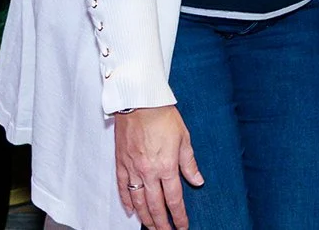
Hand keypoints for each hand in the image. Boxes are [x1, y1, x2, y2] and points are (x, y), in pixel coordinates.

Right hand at [113, 104, 202, 229]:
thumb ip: (189, 163)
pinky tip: (130, 210)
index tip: (183, 226)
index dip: (179, 216)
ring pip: (138, 201)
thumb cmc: (162, 116)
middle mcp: (148, 172)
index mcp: (166, 166)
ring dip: (145, 217)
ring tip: (151, 227)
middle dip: (162, 223)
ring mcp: (132, 169)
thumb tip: (197, 181)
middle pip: (155, 205)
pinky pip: (122, 187)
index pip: (174, 198)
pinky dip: (126, 201)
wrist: (138, 101)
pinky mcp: (121, 163)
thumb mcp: (184, 138)